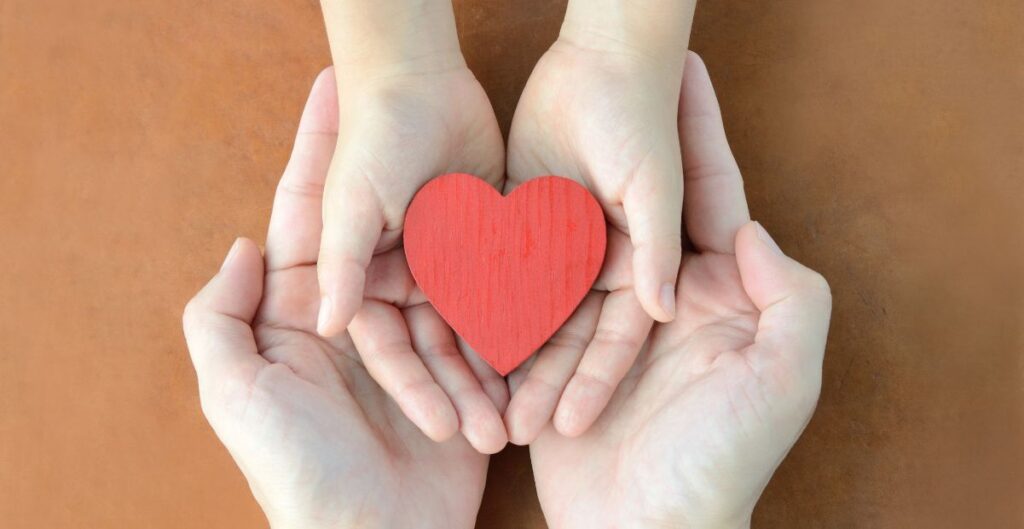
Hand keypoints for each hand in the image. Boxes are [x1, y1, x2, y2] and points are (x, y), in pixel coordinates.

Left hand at [183, 71, 489, 528]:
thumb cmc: (295, 471)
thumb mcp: (233, 393)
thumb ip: (221, 316)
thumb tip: (243, 240)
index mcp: (299, 316)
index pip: (306, 219)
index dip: (316, 153)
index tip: (334, 92)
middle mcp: (354, 324)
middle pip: (385, 237)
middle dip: (405, 177)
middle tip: (433, 117)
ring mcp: (408, 352)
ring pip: (439, 282)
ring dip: (460, 249)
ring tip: (489, 192)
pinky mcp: (455, 382)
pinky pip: (476, 336)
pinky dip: (493, 314)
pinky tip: (515, 268)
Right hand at [314, 1, 508, 451]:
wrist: (416, 78)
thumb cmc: (370, 138)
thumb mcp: (349, 205)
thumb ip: (340, 264)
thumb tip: (325, 324)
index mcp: (365, 279)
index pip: (388, 347)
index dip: (413, 388)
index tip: (442, 427)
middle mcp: (406, 280)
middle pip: (434, 349)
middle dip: (460, 393)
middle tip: (492, 436)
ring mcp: (447, 263)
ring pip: (473, 328)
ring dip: (493, 371)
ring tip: (520, 417)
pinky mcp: (486, 241)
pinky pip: (507, 289)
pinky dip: (522, 322)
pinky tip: (545, 360)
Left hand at [504, 13, 695, 439]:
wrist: (603, 59)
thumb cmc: (640, 119)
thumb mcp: (654, 187)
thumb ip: (658, 248)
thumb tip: (665, 310)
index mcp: (638, 264)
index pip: (615, 337)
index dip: (594, 381)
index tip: (567, 425)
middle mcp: (597, 264)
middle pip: (568, 335)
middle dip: (543, 382)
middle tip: (513, 431)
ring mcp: (558, 245)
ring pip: (530, 310)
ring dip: (509, 355)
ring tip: (482, 406)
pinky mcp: (522, 221)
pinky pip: (498, 270)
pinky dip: (481, 303)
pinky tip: (458, 345)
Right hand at [527, 53, 831, 527]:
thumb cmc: (726, 460)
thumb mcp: (782, 380)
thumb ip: (788, 298)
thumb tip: (751, 225)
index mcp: (724, 293)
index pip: (713, 199)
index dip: (702, 134)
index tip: (686, 75)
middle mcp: (667, 300)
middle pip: (636, 212)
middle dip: (616, 148)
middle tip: (590, 90)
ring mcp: (613, 327)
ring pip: (579, 253)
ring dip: (559, 210)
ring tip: (529, 151)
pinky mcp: (566, 357)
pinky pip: (542, 305)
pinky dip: (521, 279)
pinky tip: (497, 230)